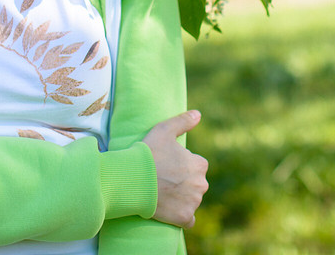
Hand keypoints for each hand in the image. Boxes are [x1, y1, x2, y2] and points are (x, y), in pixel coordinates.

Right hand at [142, 109, 208, 228]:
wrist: (132, 179)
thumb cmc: (148, 153)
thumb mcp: (164, 130)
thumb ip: (183, 121)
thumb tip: (198, 114)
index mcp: (200, 164)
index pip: (197, 165)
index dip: (182, 165)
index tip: (168, 165)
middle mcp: (201, 184)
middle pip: (195, 183)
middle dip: (184, 182)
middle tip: (164, 180)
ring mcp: (193, 202)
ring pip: (192, 200)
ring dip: (182, 198)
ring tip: (163, 193)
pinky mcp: (184, 218)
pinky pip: (188, 219)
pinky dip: (181, 216)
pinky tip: (170, 211)